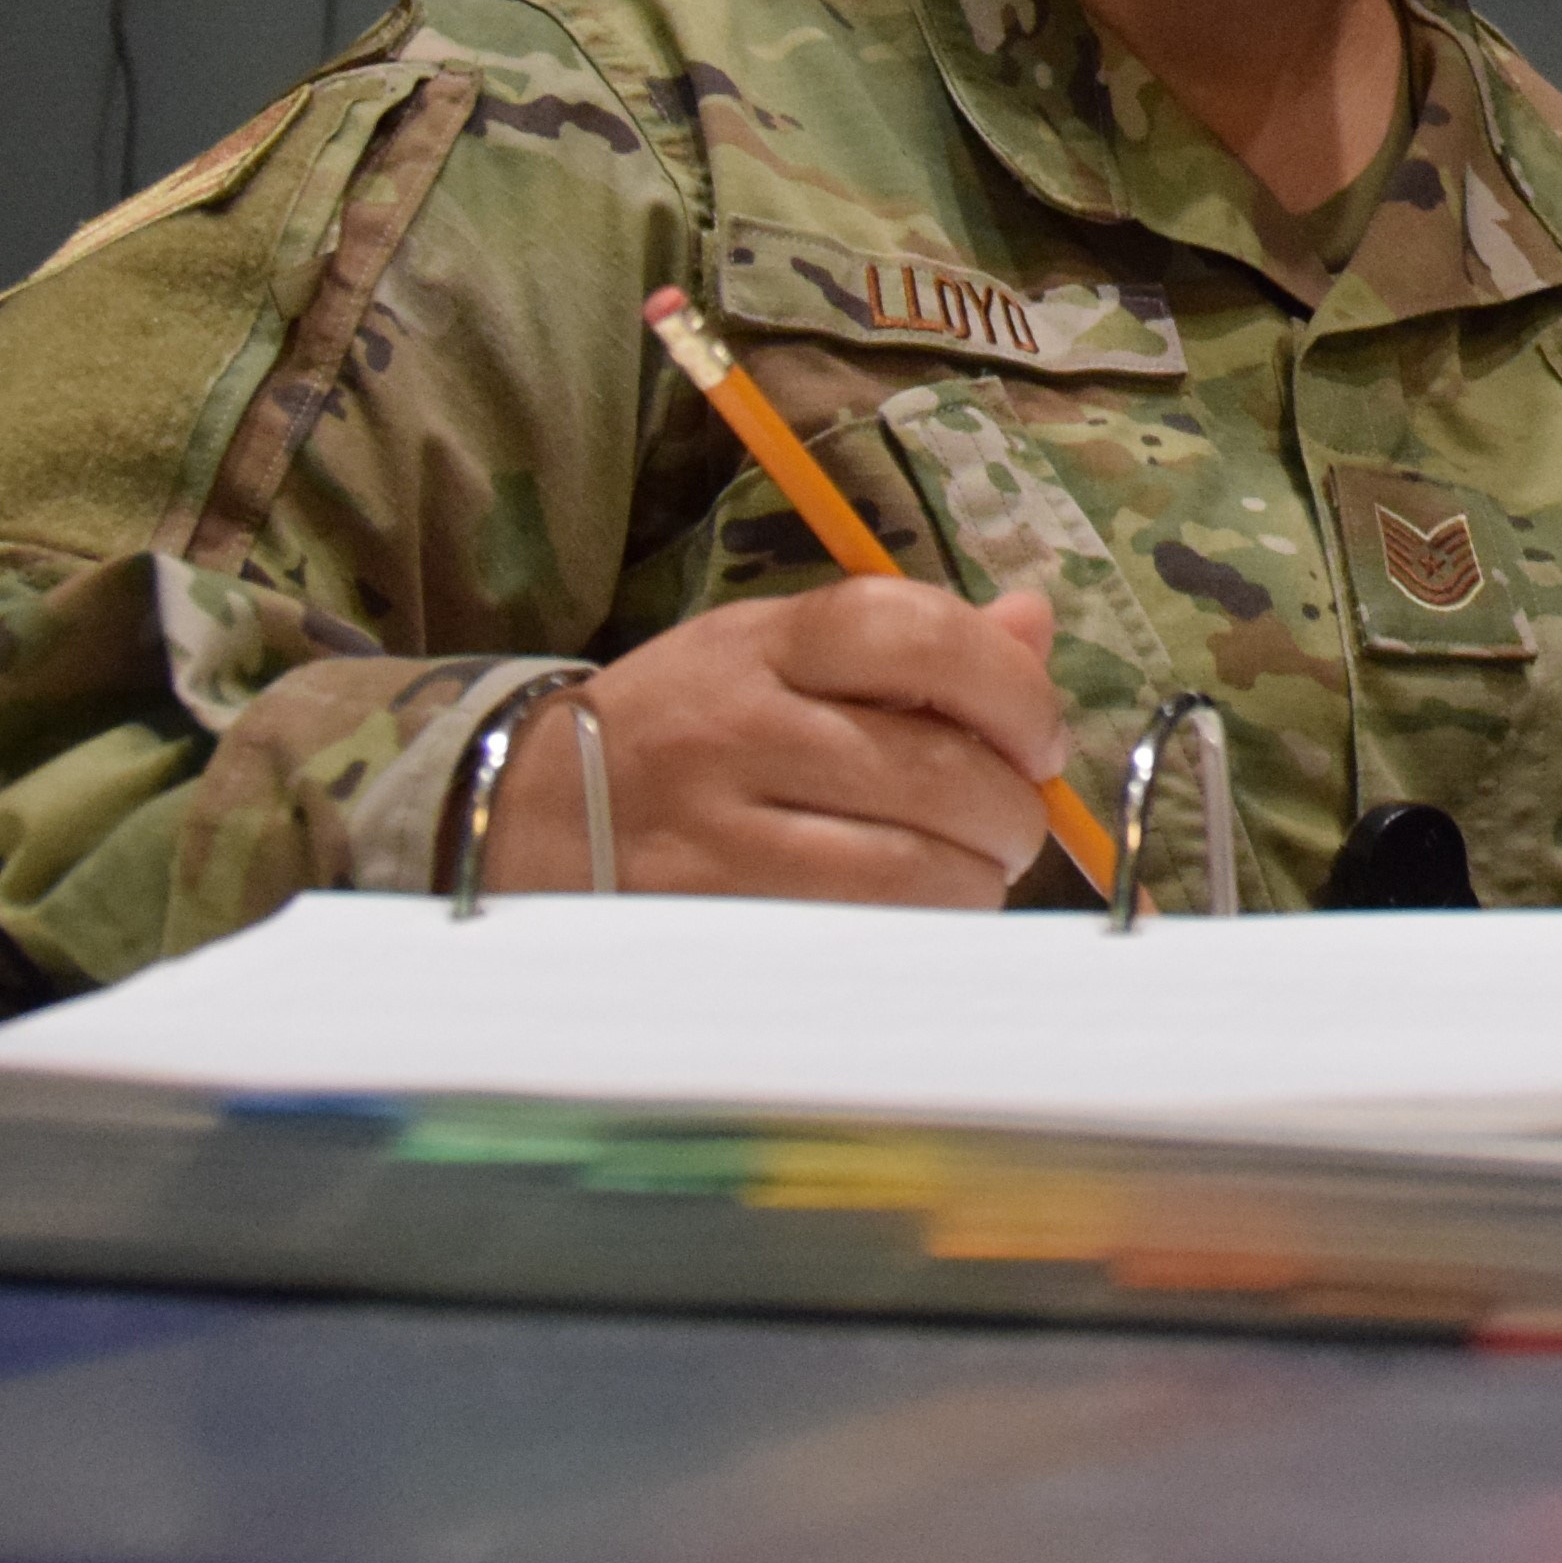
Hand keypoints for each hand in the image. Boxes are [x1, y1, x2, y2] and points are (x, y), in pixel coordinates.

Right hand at [480, 586, 1064, 905]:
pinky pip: (854, 939)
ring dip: (971, 883)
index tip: (1038, 739)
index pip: (912, 632)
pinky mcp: (708, 925)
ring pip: (906, 869)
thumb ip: (911, 645)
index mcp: (764, 643)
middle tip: (1011, 828)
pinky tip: (909, 923)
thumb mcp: (776, 657)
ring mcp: (715, 834)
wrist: (523, 814)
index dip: (1010, 689)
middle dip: (1010, 811)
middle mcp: (736, 727)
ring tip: (965, 877)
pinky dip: (910, 936)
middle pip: (932, 768)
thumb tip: (1034, 623)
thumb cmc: (688, 732)